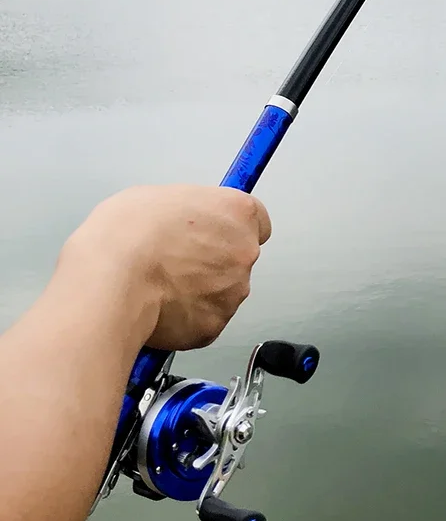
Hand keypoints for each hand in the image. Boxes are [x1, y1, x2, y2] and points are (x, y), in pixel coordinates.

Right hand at [54, 185, 270, 350]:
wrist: (111, 280)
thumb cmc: (127, 234)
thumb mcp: (158, 196)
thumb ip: (189, 210)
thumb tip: (184, 220)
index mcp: (237, 212)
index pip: (258, 221)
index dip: (233, 229)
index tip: (218, 233)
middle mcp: (245, 251)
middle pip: (238, 257)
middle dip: (213, 261)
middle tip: (176, 261)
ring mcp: (234, 291)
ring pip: (223, 292)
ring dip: (200, 291)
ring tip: (160, 285)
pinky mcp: (214, 324)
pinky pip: (204, 320)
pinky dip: (186, 318)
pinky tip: (159, 307)